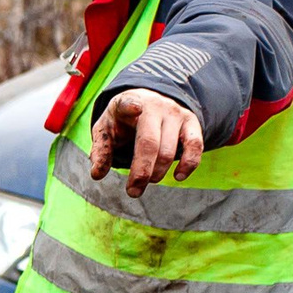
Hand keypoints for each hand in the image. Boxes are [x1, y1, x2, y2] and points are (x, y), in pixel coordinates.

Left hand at [87, 88, 203, 197]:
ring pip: (169, 150)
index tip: (135, 108)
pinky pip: (195, 146)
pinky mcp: (191, 122)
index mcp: (127, 104)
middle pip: (149, 142)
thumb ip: (100, 150)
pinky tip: (178, 176)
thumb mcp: (106, 129)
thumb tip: (97, 174)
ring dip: (158, 173)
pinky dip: (188, 164)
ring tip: (147, 181)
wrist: (149, 100)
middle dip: (141, 171)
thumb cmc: (123, 120)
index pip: (128, 103)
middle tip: (133, 192)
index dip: (131, 106)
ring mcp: (175, 113)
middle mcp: (154, 106)